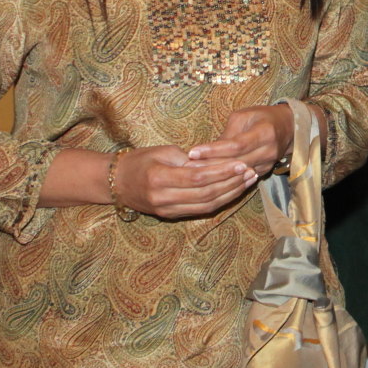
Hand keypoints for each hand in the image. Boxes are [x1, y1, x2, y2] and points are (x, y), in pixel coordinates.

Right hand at [112, 145, 257, 219]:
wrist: (116, 183)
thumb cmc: (139, 160)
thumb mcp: (162, 152)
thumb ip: (188, 159)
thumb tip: (215, 163)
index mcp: (159, 179)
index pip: (198, 177)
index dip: (222, 171)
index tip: (241, 163)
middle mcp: (164, 199)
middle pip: (206, 193)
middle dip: (231, 183)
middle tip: (251, 171)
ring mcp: (168, 210)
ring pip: (206, 205)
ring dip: (230, 194)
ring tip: (247, 181)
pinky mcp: (171, 216)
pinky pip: (200, 210)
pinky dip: (219, 201)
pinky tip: (233, 191)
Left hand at [187, 103, 295, 178]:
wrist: (288, 129)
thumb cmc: (262, 117)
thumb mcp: (244, 116)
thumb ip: (228, 133)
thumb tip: (208, 151)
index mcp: (264, 133)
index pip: (235, 145)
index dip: (213, 150)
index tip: (193, 151)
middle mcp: (268, 151)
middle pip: (235, 164)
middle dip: (210, 165)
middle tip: (187, 166)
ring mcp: (267, 165)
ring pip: (237, 175)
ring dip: (214, 175)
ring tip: (193, 174)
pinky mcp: (263, 173)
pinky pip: (241, 179)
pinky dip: (224, 179)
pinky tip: (208, 179)